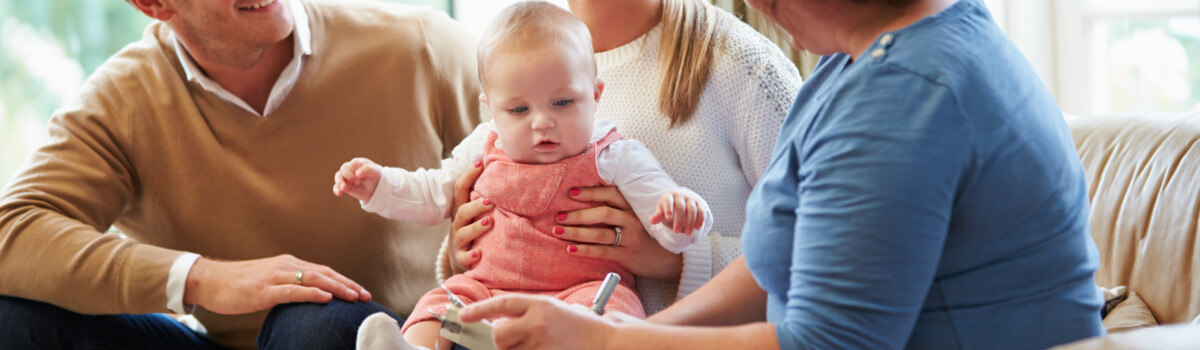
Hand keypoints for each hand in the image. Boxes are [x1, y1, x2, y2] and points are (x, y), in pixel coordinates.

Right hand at [183, 255, 370, 314]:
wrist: (209, 280)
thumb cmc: (238, 284)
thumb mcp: (269, 283)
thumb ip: (288, 286)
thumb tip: (307, 298)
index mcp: (288, 264)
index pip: (324, 271)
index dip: (345, 281)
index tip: (362, 292)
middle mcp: (286, 265)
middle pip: (325, 273)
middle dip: (348, 284)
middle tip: (366, 296)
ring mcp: (275, 276)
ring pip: (313, 278)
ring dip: (337, 287)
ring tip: (354, 296)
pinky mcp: (264, 290)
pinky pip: (292, 290)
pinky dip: (311, 292)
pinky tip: (325, 298)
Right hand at [333, 158, 381, 201]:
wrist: (375, 188)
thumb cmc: (374, 177)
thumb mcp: (375, 172)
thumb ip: (367, 169)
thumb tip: (357, 173)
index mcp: (358, 163)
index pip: (353, 163)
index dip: (355, 169)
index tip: (360, 176)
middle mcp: (350, 168)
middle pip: (344, 168)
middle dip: (349, 176)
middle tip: (358, 182)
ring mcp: (346, 177)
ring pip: (338, 176)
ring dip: (340, 181)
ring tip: (344, 188)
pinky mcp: (344, 186)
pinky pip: (336, 186)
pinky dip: (336, 189)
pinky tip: (339, 193)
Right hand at [449, 160, 493, 272]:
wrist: (461, 258)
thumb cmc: (473, 229)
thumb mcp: (475, 213)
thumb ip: (485, 197)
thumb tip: (503, 172)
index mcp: (461, 209)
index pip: (460, 189)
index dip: (468, 175)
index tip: (480, 163)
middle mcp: (458, 224)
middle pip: (462, 212)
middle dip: (475, 206)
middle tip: (490, 201)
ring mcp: (459, 241)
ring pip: (463, 234)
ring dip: (476, 228)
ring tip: (489, 222)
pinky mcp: (461, 259)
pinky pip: (464, 258)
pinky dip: (471, 255)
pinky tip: (479, 252)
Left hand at [459, 294, 613, 349]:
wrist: (604, 340)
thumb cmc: (576, 325)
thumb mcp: (550, 309)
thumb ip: (525, 313)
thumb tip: (495, 325)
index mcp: (539, 304)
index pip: (502, 304)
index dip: (479, 310)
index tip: (464, 315)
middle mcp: (538, 323)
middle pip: (499, 336)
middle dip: (500, 339)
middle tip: (513, 338)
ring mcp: (541, 344)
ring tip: (538, 343)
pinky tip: (542, 348)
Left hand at [556, 186, 682, 280]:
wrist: (668, 259)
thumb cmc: (646, 236)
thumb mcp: (636, 218)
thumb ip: (618, 210)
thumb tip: (587, 204)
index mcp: (632, 208)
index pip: (611, 195)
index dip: (591, 192)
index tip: (571, 193)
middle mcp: (632, 221)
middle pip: (603, 213)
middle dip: (578, 214)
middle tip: (559, 216)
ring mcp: (630, 239)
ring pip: (600, 233)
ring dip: (576, 232)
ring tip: (558, 231)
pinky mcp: (627, 256)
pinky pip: (602, 251)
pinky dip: (584, 250)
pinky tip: (570, 249)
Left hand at [650, 190, 705, 233]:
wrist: (681, 199)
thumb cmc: (668, 207)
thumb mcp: (662, 210)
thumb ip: (658, 216)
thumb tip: (652, 221)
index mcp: (669, 196)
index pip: (668, 201)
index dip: (668, 209)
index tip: (668, 218)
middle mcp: (681, 195)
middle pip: (680, 207)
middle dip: (679, 220)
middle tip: (676, 231)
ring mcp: (691, 198)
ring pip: (692, 210)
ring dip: (690, 222)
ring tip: (687, 233)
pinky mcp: (699, 203)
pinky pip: (701, 211)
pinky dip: (700, 219)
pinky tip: (697, 228)